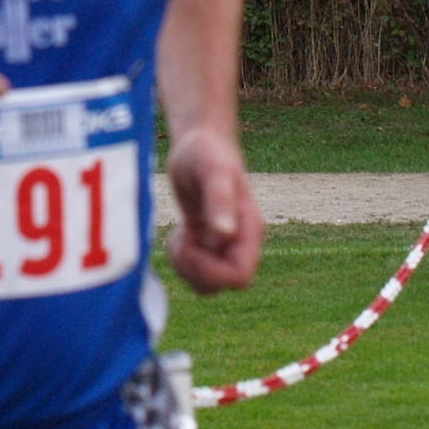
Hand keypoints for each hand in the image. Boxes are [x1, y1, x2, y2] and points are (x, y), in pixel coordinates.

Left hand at [165, 127, 261, 295]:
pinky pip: (196, 270)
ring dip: (186, 267)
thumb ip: (220, 200)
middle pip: (222, 285)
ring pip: (207, 283)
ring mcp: (225, 244)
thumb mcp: (212, 171)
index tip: (191, 245)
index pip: (240, 277)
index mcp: (249, 230)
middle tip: (182, 239)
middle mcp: (240, 242)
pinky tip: (179, 233)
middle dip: (195, 270)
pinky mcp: (208, 243)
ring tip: (180, 236)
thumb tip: (225, 234)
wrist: (199, 144)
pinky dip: (182, 260)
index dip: (211, 272)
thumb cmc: (206, 153)